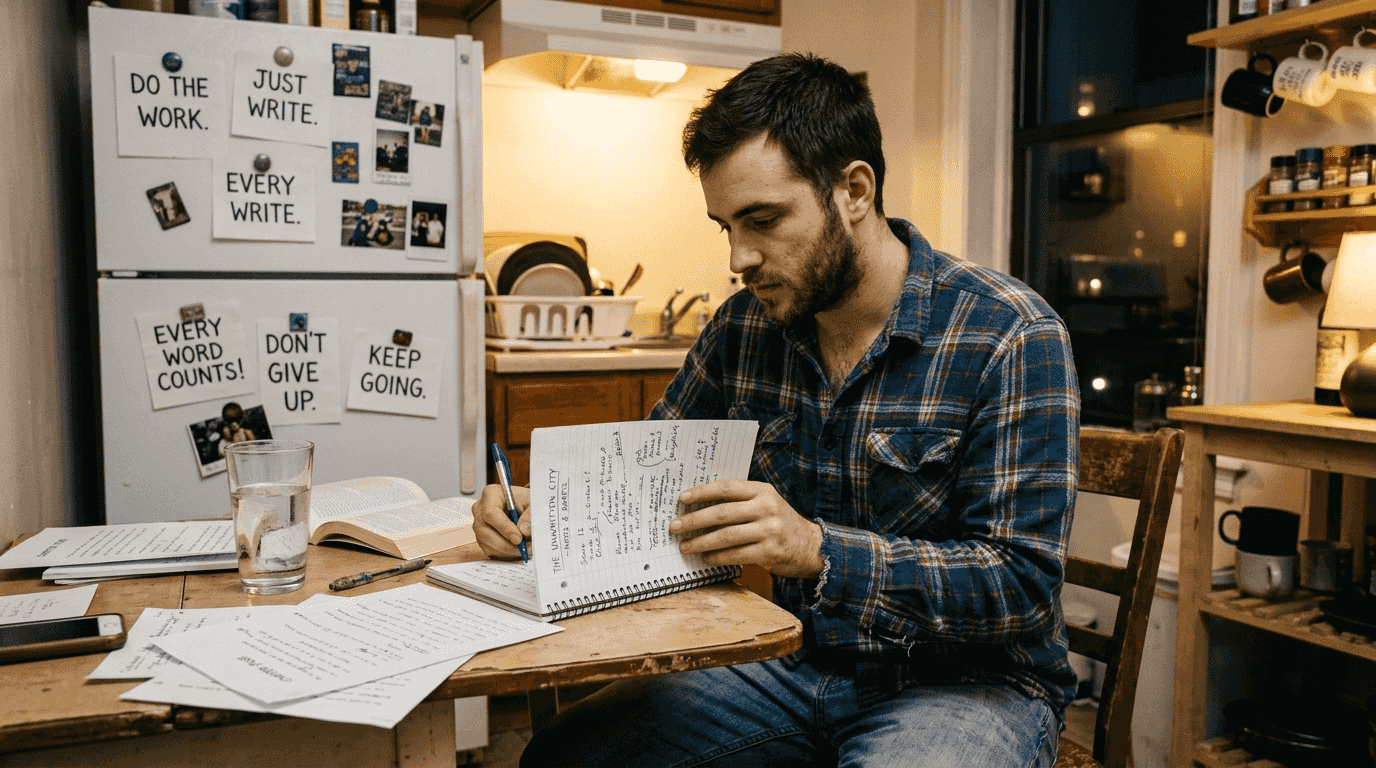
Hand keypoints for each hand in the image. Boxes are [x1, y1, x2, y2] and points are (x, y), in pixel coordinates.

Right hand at [473, 483, 530, 559]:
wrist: (523, 506)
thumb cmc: (525, 501)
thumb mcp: (532, 503)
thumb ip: (530, 515)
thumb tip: (524, 531)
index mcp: (491, 495)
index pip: (490, 513)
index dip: (504, 527)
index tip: (518, 538)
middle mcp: (480, 510)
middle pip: (485, 531)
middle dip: (506, 544)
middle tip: (524, 549)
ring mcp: (479, 525)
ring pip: (487, 544)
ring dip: (507, 550)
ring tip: (525, 549)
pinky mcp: (482, 538)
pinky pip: (490, 550)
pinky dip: (505, 553)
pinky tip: (518, 549)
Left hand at [670, 480, 823, 578]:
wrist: (811, 546)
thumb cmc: (780, 523)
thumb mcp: (765, 503)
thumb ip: (740, 501)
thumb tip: (700, 505)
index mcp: (762, 491)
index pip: (726, 488)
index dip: (702, 492)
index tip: (682, 499)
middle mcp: (766, 508)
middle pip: (721, 513)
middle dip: (693, 520)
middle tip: (675, 527)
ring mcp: (769, 531)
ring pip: (726, 536)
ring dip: (701, 542)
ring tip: (685, 546)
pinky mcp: (769, 553)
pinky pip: (735, 555)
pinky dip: (717, 557)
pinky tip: (706, 558)